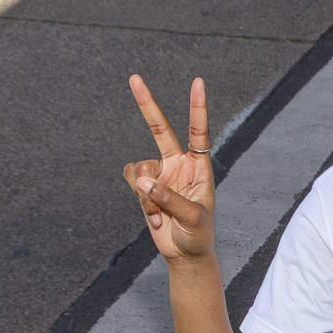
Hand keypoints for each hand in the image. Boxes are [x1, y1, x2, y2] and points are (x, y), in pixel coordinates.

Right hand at [122, 74, 215, 264]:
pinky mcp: (145, 188)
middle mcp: (178, 165)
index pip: (198, 132)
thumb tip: (144, 179)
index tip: (197, 82)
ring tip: (163, 215)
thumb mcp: (191, 218)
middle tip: (134, 78)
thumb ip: (169, 197)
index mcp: (199, 166)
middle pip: (160, 128)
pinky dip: (141, 200)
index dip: (197, 107)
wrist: (185, 254)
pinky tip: (155, 217)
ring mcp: (160, 175)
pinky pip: (133, 182)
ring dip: (147, 194)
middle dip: (147, 104)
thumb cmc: (198, 235)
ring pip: (141, 168)